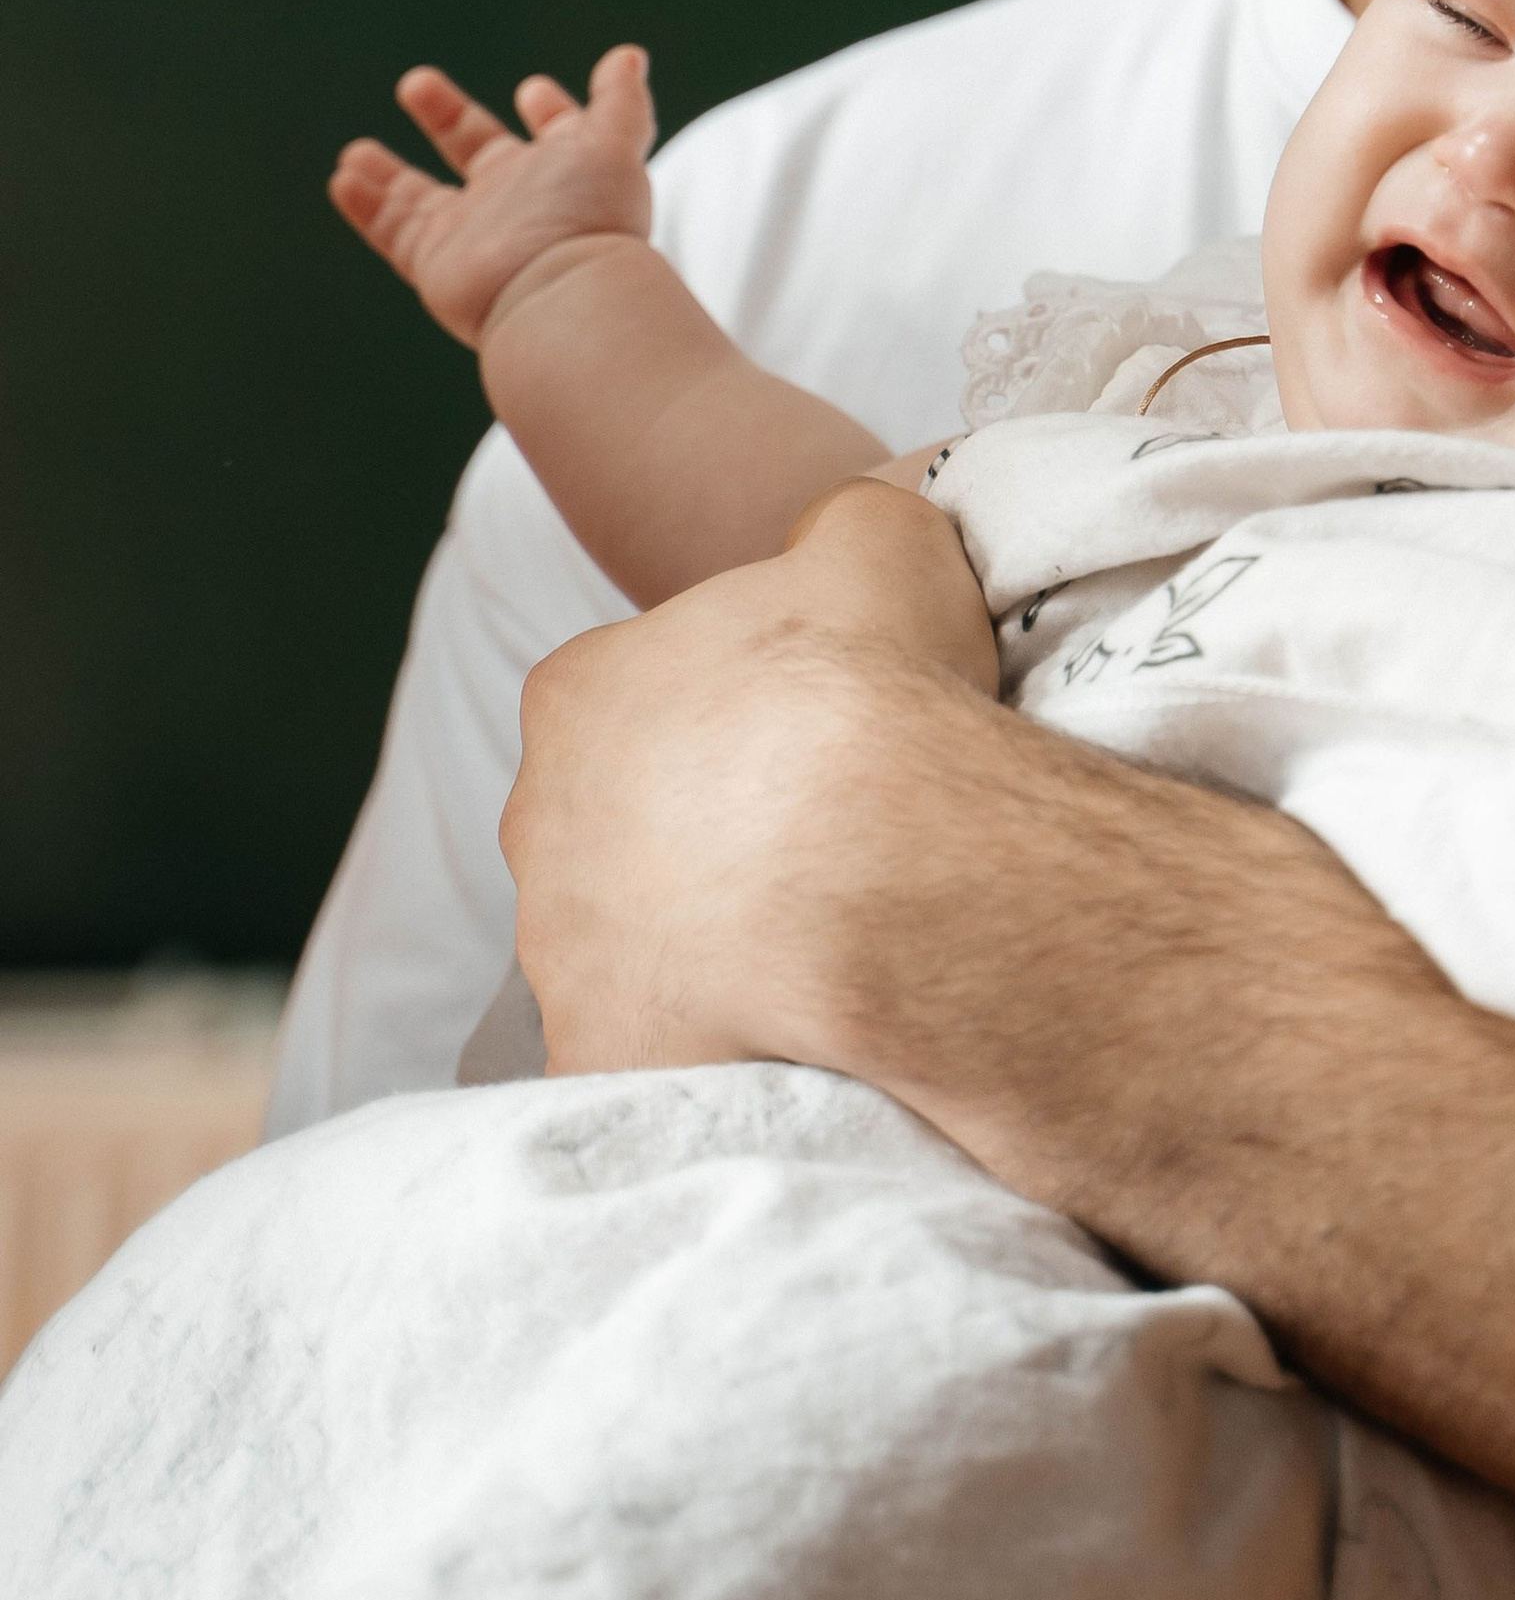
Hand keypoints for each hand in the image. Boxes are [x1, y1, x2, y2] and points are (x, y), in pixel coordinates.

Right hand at [330, 43, 656, 348]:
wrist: (556, 295)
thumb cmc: (590, 218)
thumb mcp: (613, 143)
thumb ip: (621, 100)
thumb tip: (629, 57)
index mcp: (564, 171)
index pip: (556, 134)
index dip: (549, 111)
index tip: (533, 91)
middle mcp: (517, 201)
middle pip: (476, 152)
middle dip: (449, 117)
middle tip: (417, 83)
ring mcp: (473, 233)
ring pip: (421, 197)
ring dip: (389, 173)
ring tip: (355, 151)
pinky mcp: (435, 261)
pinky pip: (392, 230)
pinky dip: (367, 207)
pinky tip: (344, 179)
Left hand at [502, 560, 1406, 1146]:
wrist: (886, 862)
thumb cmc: (872, 687)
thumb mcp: (876, 537)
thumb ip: (833, 535)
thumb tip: (832, 556)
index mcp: (579, 691)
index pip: (630, 693)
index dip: (722, 713)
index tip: (802, 736)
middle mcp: (542, 823)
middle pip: (618, 826)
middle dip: (697, 836)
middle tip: (814, 844)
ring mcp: (561, 955)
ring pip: (627, 949)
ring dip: (702, 947)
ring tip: (822, 949)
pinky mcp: (602, 1064)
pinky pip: (653, 1060)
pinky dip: (707, 1055)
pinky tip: (791, 1047)